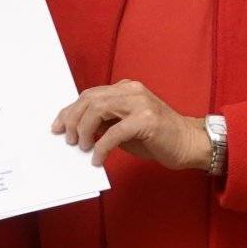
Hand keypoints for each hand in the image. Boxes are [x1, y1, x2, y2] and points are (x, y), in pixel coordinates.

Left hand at [53, 80, 212, 171]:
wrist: (189, 143)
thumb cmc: (157, 137)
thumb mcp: (125, 127)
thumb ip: (104, 123)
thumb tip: (77, 132)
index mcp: (125, 89)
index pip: (89, 95)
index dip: (69, 111)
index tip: (57, 127)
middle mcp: (132, 91)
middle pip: (90, 99)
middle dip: (72, 120)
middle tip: (68, 140)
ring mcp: (140, 103)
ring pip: (98, 109)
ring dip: (84, 130)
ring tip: (82, 147)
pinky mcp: (147, 120)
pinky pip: (114, 132)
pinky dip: (101, 147)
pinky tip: (98, 158)